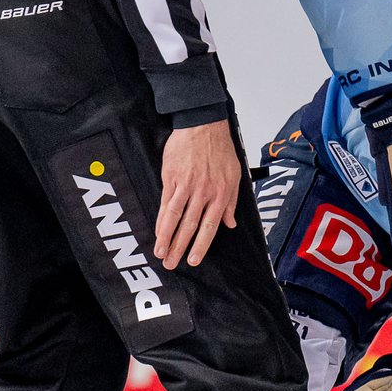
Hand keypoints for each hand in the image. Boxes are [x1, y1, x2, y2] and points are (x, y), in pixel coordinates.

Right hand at [155, 120, 239, 268]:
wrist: (204, 126)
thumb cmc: (221, 150)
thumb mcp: (235, 176)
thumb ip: (231, 203)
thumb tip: (230, 224)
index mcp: (221, 195)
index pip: (210, 227)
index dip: (201, 246)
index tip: (193, 260)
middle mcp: (204, 193)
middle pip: (190, 226)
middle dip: (180, 248)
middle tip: (171, 264)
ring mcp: (186, 186)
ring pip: (175, 217)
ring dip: (166, 238)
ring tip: (159, 253)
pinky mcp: (172, 178)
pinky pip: (165, 203)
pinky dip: (161, 219)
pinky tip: (157, 231)